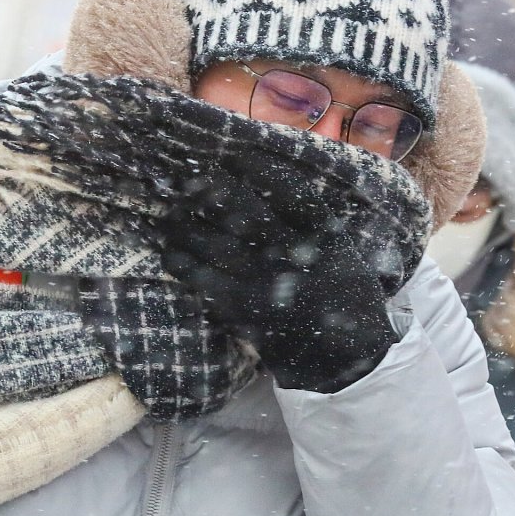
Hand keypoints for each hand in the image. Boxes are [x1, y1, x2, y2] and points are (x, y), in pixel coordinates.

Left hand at [155, 156, 396, 392]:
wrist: (343, 358)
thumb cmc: (343, 296)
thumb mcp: (344, 252)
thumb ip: (315, 223)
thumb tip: (271, 184)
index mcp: (324, 236)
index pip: (289, 191)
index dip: (260, 170)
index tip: (237, 157)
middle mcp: (292, 254)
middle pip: (244, 212)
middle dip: (213, 192)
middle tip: (190, 181)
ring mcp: (265, 281)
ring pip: (216, 243)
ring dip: (188, 224)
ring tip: (171, 213)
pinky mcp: (243, 308)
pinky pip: (203, 279)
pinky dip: (183, 262)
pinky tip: (170, 251)